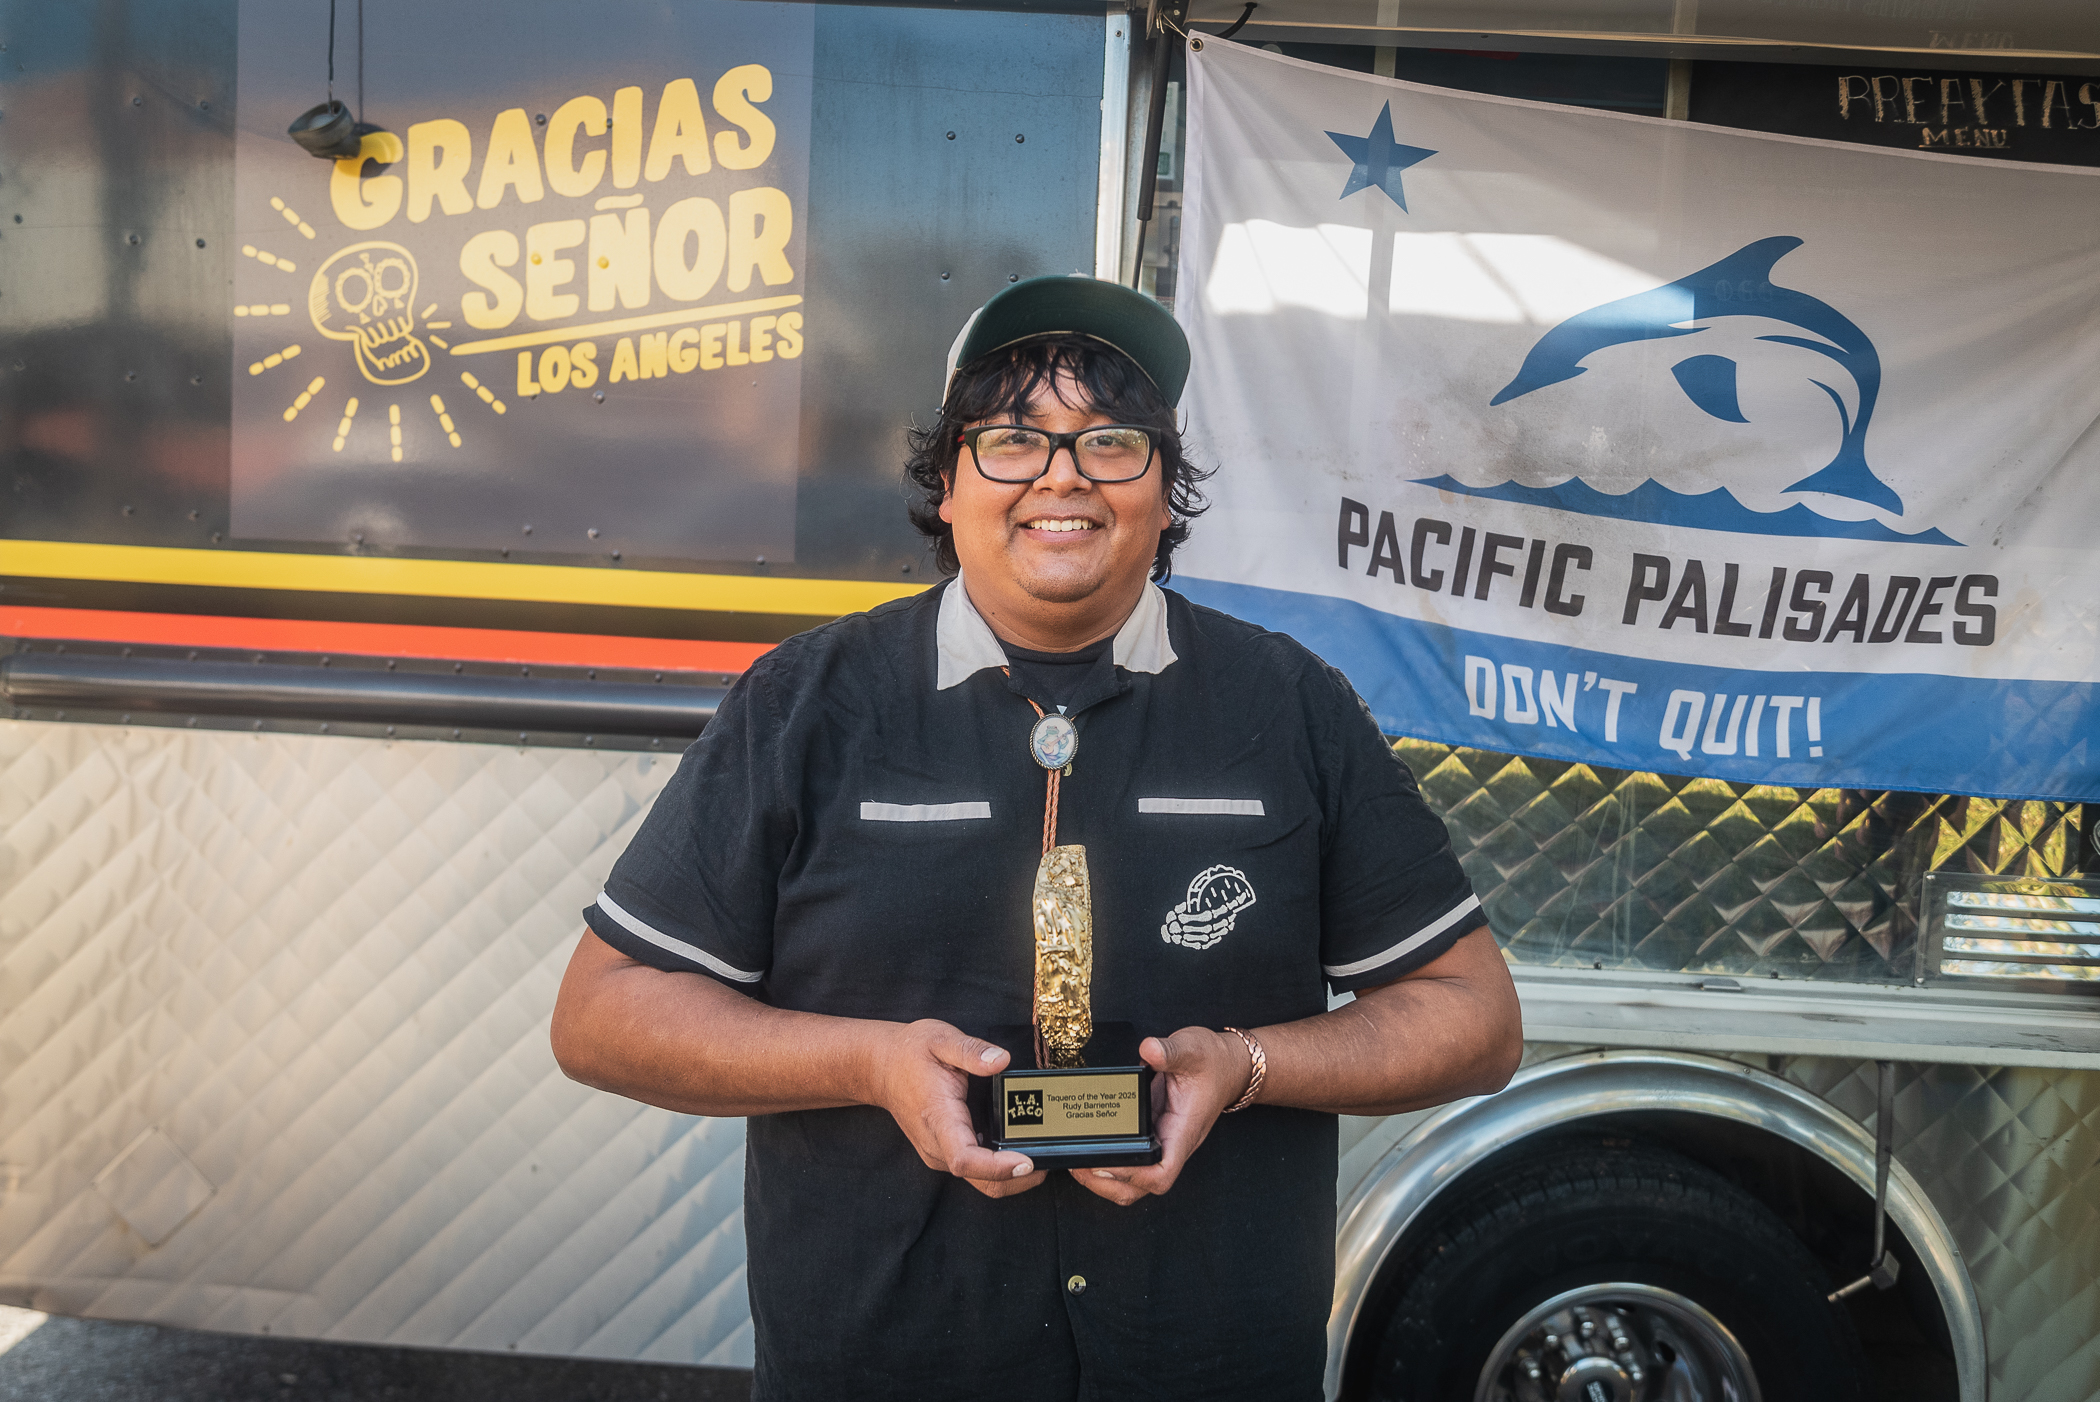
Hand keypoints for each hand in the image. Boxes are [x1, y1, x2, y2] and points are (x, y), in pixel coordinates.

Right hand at [873, 1020, 1047, 1198]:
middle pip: (980, 1180)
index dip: (997, 1167)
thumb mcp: (940, 1039)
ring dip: (1013, 1176)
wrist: (881, 1067)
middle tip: (1052, 1160)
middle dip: (1018, 1179)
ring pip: (980, 1181)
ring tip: (1044, 1154)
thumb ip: (971, 1051)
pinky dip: (1000, 1167)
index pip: (965, 1159)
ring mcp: (940, 1152)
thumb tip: (1000, 1060)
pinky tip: (1020, 1147)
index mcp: (939, 1118)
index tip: (1026, 1161)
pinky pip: (975, 1170)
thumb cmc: (909, 1054)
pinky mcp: (944, 1151)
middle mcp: (938, 1145)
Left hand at [1073, 1027, 1250, 1206]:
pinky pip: (1131, 1160)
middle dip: (1108, 1184)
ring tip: (1078, 1162)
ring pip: (1134, 1181)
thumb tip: (1149, 1050)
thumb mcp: (1192, 1049)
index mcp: (1182, 1132)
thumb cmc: (1213, 1062)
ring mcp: (1161, 1141)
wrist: (1226, 1065)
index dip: (1133, 1177)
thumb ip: (1170, 1051)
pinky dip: (1109, 1161)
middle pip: (1142, 1187)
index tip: (1107, 1163)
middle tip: (1079, 1166)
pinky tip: (1090, 1147)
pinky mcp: (1152, 1133)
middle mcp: (1171, 1143)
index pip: (1161, 1173)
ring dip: (1105, 1180)